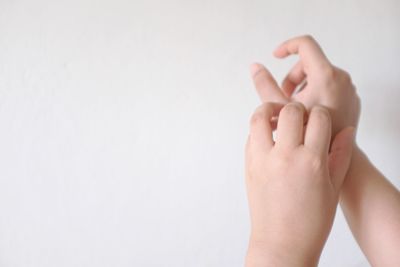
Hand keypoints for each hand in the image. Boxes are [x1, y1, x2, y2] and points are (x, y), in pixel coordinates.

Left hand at [245, 102, 354, 266]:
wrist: (281, 242)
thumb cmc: (311, 220)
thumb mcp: (333, 188)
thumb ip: (341, 155)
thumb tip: (346, 130)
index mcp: (313, 161)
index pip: (319, 117)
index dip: (322, 114)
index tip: (320, 121)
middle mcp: (286, 156)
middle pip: (290, 110)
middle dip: (298, 108)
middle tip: (300, 117)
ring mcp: (263, 160)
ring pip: (259, 117)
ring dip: (269, 110)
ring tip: (277, 116)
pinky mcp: (248, 165)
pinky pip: (250, 136)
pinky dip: (259, 130)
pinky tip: (269, 138)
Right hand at [250, 35, 360, 135]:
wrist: (335, 156)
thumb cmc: (308, 135)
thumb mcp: (280, 108)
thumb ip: (265, 85)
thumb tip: (254, 66)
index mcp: (326, 76)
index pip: (305, 44)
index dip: (287, 47)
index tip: (275, 57)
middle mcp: (342, 77)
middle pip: (310, 62)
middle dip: (293, 77)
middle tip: (283, 97)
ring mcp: (349, 88)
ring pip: (319, 75)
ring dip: (302, 86)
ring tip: (294, 109)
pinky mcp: (351, 97)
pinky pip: (330, 85)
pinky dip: (315, 93)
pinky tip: (307, 113)